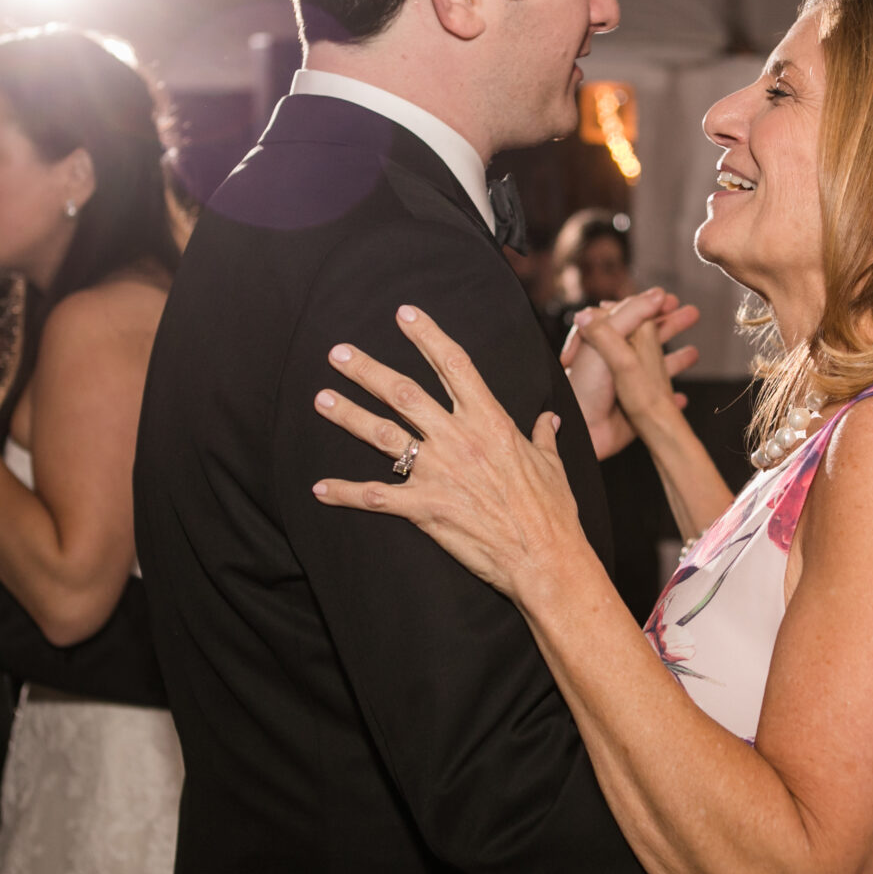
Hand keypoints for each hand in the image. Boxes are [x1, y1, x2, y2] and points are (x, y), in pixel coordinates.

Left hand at [309, 306, 584, 601]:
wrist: (545, 558)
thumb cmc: (552, 512)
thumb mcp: (552, 464)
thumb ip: (544, 435)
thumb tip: (550, 418)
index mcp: (491, 422)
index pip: (455, 365)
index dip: (427, 335)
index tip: (404, 314)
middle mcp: (459, 439)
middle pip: (404, 393)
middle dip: (367, 370)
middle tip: (338, 353)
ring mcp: (439, 472)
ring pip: (383, 435)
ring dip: (348, 415)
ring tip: (322, 399)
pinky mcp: (425, 508)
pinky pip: (376, 497)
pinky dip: (345, 493)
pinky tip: (320, 488)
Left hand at [561, 288, 699, 459]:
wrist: (580, 430)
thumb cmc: (585, 385)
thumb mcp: (606, 338)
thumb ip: (632, 314)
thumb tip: (658, 294)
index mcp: (604, 339)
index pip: (631, 315)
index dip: (652, 306)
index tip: (671, 300)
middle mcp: (616, 360)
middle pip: (648, 337)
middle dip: (670, 324)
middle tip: (691, 314)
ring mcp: (627, 385)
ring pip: (657, 368)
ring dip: (677, 358)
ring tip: (695, 352)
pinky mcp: (635, 411)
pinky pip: (657, 402)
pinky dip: (671, 398)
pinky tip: (682, 396)